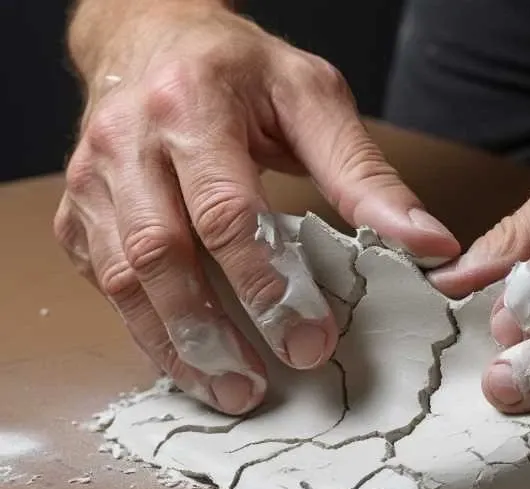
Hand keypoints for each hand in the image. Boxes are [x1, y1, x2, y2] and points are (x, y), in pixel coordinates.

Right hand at [55, 4, 459, 414]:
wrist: (150, 37)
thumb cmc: (237, 69)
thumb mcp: (313, 99)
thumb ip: (366, 176)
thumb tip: (428, 244)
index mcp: (193, 107)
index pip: (225, 211)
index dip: (267, 283)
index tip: (311, 340)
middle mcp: (129, 144)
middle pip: (163, 254)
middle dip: (212, 331)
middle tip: (257, 386)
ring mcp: (95, 181)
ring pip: (124, 279)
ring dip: (175, 345)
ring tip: (227, 390)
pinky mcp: (80, 212)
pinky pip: (103, 282)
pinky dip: (144, 329)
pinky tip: (186, 360)